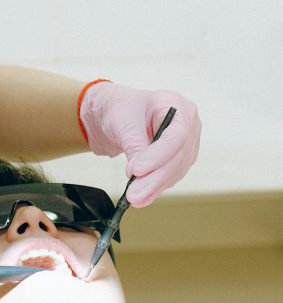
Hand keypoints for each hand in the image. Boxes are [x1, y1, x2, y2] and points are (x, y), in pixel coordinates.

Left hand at [78, 82, 200, 206]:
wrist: (115, 116)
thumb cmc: (119, 109)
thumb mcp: (122, 122)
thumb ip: (134, 146)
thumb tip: (140, 174)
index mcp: (175, 104)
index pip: (176, 136)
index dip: (158, 156)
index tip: (137, 170)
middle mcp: (187, 123)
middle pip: (178, 156)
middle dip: (154, 178)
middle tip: (134, 194)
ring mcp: (187, 142)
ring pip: (176, 170)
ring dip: (155, 187)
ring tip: (134, 198)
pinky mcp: (179, 158)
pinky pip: (171, 176)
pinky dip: (156, 188)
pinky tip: (142, 196)